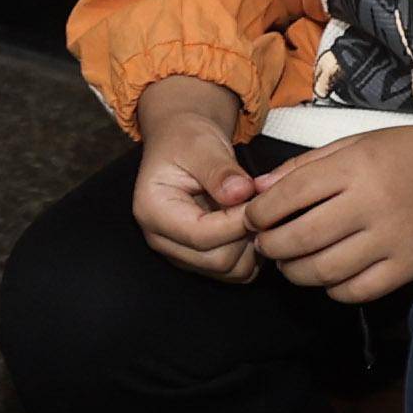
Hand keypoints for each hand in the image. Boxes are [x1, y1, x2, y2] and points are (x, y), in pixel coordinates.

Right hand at [130, 79, 265, 284]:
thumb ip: (220, 170)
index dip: (237, 222)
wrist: (182, 144)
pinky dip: (251, 254)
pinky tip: (251, 224)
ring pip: (229, 271)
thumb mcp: (202, 145)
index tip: (259, 199)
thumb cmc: (188, 141)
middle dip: (246, 234)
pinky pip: (234, 272)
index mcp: (152, 210)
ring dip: (252, 246)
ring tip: (255, 211)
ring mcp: (180, 253)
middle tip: (260, 203)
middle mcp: (161, 239)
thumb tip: (242, 192)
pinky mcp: (199, 259)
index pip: (201, 235)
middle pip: (216, 260)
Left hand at [247, 120, 412, 304]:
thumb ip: (306, 166)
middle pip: (302, 238)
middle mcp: (373, 204)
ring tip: (291, 263)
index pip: (291, 194)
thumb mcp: (358, 143)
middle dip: (271, 246)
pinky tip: (328, 276)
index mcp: (358, 166)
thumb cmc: (411, 153)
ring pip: (325, 270)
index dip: (260, 212)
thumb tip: (258, 190)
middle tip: (265, 245)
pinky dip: (333, 289)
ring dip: (296, 272)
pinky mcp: (410, 266)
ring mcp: (393, 239)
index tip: (251, 218)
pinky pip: (358, 291)